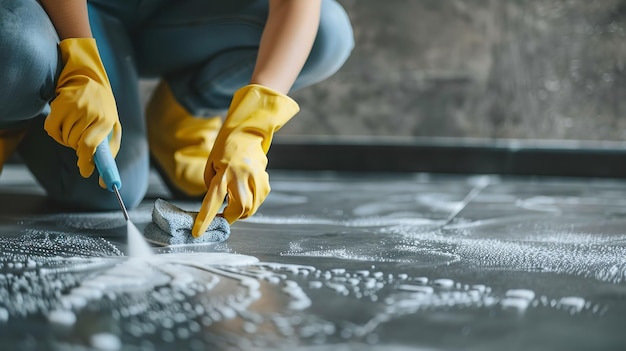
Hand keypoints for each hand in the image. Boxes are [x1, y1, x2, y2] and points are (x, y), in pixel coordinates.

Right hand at [44, 38, 120, 179]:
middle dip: (78, 149)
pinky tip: (64, 124)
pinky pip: (51, 129)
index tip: (85, 173)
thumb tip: (104, 181)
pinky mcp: (60, 103)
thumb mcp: (113, 128)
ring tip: (76, 128)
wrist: (90, 81)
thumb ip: (110, 153)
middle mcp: (91, 113)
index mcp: (108, 120)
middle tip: (83, 142)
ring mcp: (74, 107)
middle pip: (75, 144)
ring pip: (64, 138)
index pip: (90, 145)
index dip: (85, 162)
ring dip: (67, 140)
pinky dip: (55, 133)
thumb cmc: (104, 111)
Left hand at [192, 84, 298, 236]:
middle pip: (240, 208)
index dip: (205, 219)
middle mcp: (241, 175)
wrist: (246, 133)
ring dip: (243, 211)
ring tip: (236, 202)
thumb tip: (218, 206)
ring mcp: (256, 177)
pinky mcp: (265, 179)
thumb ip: (214, 186)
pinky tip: (247, 193)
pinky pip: (259, 199)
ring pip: (252, 207)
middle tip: (225, 215)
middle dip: (232, 217)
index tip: (198, 233)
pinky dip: (253, 202)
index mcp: (223, 172)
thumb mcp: (211, 166)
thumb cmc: (224, 150)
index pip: (213, 200)